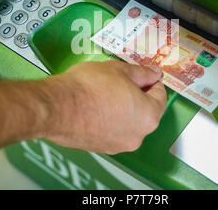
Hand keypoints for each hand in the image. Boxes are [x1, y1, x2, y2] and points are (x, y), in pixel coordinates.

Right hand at [36, 60, 166, 154]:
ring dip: (122, 108)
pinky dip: (109, 119)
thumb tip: (153, 74)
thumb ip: (142, 73)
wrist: (56, 107)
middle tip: (122, 80)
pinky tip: (95, 105)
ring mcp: (118, 145)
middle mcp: (137, 136)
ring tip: (105, 92)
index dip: (153, 81)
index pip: (161, 96)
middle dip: (137, 95)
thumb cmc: (88, 88)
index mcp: (148, 116)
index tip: (145, 75)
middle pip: (145, 111)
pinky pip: (112, 131)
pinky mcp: (101, 148)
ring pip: (128, 122)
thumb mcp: (119, 70)